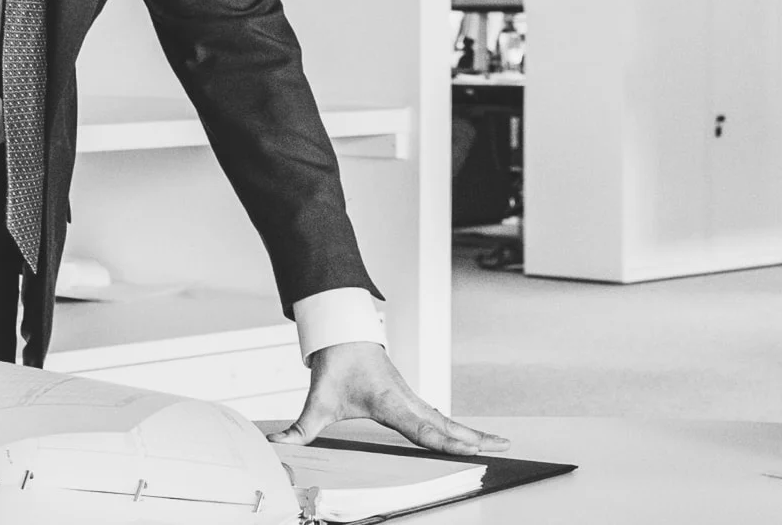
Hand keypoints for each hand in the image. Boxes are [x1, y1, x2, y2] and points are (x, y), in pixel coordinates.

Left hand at [266, 342, 509, 455]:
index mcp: (390, 402)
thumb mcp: (316, 400)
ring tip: (500, 444)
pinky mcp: (408, 398)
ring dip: (471, 432)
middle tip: (505, 448)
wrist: (341, 332)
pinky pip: (438, 416)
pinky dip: (457, 427)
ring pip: (446, 419)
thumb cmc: (334, 364)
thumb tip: (276, 445)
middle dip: (474, 438)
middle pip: (446, 424)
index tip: (470, 450)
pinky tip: (469, 438)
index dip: (446, 442)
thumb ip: (299, 428)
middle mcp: (406, 400)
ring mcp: (410, 398)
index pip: (422, 428)